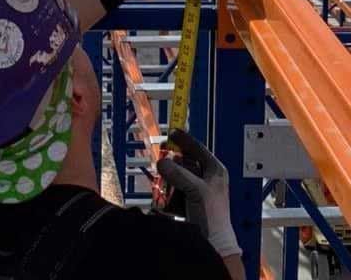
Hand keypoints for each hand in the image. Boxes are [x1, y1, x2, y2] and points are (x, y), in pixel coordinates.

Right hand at [157, 128, 241, 259]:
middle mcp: (206, 177)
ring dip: (168, 180)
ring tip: (164, 186)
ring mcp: (196, 190)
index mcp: (214, 170)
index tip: (171, 133)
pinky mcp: (187, 201)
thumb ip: (179, 174)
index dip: (184, 140)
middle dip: (172, 164)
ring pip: (176, 176)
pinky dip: (168, 193)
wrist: (213, 244)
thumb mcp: (196, 190)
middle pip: (183, 162)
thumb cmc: (213, 215)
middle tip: (162, 162)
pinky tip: (166, 200)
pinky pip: (173, 190)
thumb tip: (162, 162)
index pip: (198, 148)